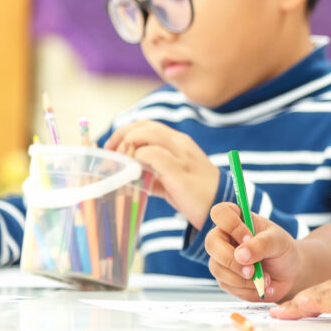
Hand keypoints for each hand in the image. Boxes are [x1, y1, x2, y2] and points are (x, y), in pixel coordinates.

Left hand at [104, 120, 219, 227]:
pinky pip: (153, 155)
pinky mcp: (179, 171)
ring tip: (121, 163)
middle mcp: (180, 143)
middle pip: (145, 125)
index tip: (111, 148)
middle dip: (121, 136)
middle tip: (110, 154)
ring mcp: (181, 155)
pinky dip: (138, 160)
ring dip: (128, 146)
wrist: (221, 206)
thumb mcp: (172, 178)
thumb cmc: (196, 194)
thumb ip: (153, 173)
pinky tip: (133, 172)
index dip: (125, 132)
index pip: (147, 125)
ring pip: (147, 134)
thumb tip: (128, 176)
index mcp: (179, 142)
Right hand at [205, 203, 304, 302]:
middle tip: (252, 270)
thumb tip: (240, 255)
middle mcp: (225, 237)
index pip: (220, 212)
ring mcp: (221, 258)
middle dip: (231, 259)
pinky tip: (260, 286)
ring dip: (242, 278)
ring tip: (265, 279)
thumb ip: (261, 244)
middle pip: (211, 243)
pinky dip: (246, 288)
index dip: (231, 225)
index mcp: (237, 219)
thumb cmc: (283, 250)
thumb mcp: (278, 242)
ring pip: (218, 268)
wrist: (289, 273)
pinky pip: (227, 285)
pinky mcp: (224, 278)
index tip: (249, 236)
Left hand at [270, 266, 330, 324]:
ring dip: (300, 304)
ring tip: (280, 312)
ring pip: (326, 294)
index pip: (330, 289)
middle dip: (296, 302)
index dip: (308, 298)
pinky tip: (306, 305)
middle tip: (274, 312)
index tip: (289, 306)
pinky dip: (320, 303)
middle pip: (322, 290)